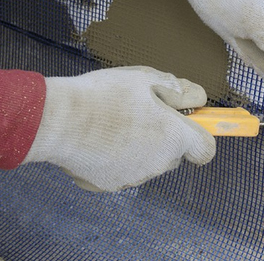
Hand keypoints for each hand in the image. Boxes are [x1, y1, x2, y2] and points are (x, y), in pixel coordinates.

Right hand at [24, 67, 214, 191]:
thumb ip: (179, 89)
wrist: (57, 120)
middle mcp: (159, 164)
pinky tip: (100, 138)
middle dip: (166, 136)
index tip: (190, 123)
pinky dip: (117, 157)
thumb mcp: (148, 79)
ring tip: (116, 122)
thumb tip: (198, 98)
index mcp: (174, 138)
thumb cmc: (105, 95)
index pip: (206, 150)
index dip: (201, 135)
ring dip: (142, 146)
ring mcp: (134, 177)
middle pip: (175, 154)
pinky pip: (123, 170)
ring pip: (149, 161)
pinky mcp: (109, 185)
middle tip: (144, 113)